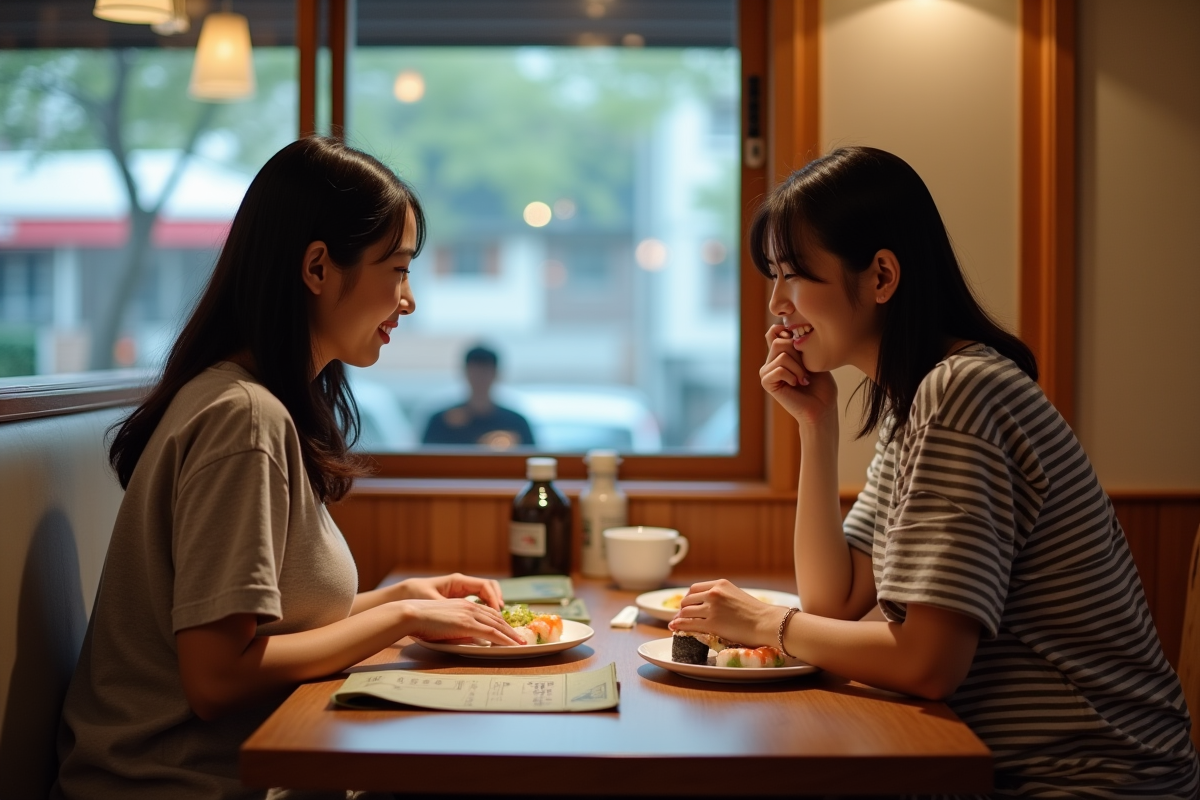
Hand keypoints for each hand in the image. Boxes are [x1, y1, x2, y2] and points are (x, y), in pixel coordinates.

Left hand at [393, 573, 504, 609]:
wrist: (405, 596)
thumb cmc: (417, 596)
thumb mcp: (434, 603)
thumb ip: (451, 612)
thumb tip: (468, 622)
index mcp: (458, 581)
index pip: (485, 586)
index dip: (495, 599)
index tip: (498, 613)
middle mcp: (462, 583)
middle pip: (490, 588)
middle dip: (499, 603)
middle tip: (503, 618)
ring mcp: (461, 590)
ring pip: (486, 594)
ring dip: (494, 605)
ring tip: (499, 620)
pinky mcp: (458, 598)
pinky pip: (478, 601)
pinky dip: (485, 608)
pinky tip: (486, 620)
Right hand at [397, 598, 524, 645]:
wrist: (411, 614)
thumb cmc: (422, 622)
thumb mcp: (445, 624)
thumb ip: (459, 630)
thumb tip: (473, 640)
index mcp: (463, 604)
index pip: (488, 613)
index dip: (500, 622)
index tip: (509, 630)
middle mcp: (469, 607)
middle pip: (496, 618)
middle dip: (510, 629)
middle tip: (520, 637)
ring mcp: (469, 614)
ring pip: (497, 625)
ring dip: (511, 635)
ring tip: (521, 643)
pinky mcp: (467, 624)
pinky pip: (491, 632)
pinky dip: (504, 638)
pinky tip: (511, 644)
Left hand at [667, 579, 788, 647]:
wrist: (766, 622)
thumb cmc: (756, 612)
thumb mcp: (736, 595)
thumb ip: (722, 596)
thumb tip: (710, 605)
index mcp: (720, 584)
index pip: (695, 588)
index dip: (688, 598)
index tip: (687, 605)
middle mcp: (714, 593)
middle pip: (688, 599)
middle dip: (682, 608)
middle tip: (681, 616)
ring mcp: (712, 608)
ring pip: (686, 611)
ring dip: (680, 618)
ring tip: (678, 624)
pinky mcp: (712, 623)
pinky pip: (689, 623)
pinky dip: (679, 625)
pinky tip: (675, 628)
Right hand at [760, 323, 838, 429]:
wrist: (822, 408)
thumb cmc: (822, 385)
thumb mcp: (813, 358)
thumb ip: (800, 344)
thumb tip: (787, 331)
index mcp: (781, 353)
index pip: (774, 332)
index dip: (786, 331)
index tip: (802, 346)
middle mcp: (771, 361)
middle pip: (779, 341)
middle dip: (798, 354)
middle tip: (806, 370)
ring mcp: (767, 371)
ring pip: (781, 354)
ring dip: (798, 367)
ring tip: (803, 379)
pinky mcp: (766, 382)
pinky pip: (779, 368)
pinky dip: (792, 375)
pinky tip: (797, 384)